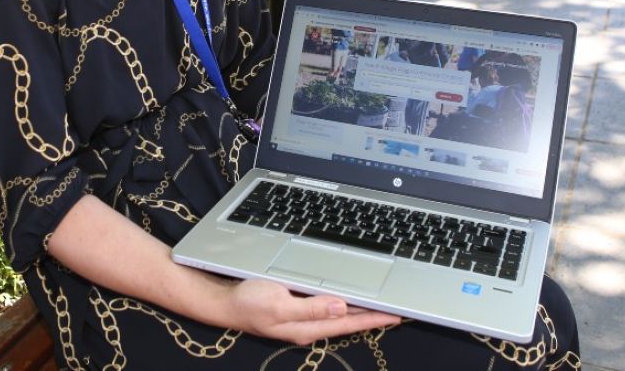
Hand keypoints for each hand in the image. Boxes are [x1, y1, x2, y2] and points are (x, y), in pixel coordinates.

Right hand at [224, 278, 400, 344]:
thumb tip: (341, 307)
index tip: (397, 314)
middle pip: (350, 319)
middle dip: (375, 314)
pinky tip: (352, 297)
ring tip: (383, 304)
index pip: (350, 322)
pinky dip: (345, 301)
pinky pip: (329, 305)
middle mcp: (310, 325)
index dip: (375, 318)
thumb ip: (310, 308)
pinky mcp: (298, 307)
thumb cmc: (248, 303)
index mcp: (308, 327)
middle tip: (399, 308)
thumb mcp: (279, 304)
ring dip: (362, 308)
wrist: (225, 302)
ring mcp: (304, 317)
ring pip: (341, 313)